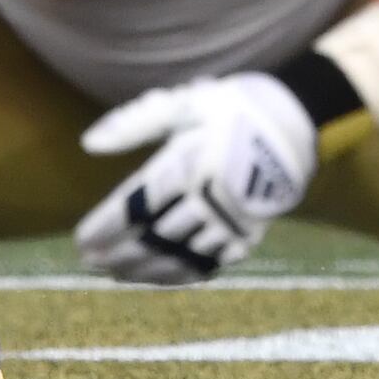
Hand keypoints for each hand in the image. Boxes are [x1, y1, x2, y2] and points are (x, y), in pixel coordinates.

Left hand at [73, 72, 317, 282]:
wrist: (296, 122)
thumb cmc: (231, 107)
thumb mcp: (184, 103)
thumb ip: (134, 122)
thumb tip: (89, 143)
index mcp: (190, 163)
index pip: (137, 205)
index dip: (107, 227)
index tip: (82, 241)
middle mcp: (210, 198)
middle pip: (154, 237)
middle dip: (118, 253)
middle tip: (91, 262)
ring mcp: (232, 221)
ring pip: (180, 256)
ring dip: (143, 269)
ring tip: (114, 273)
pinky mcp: (249, 234)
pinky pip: (208, 265)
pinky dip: (179, 274)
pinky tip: (156, 276)